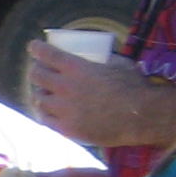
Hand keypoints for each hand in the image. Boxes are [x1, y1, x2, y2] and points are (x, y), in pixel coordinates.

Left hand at [25, 42, 175, 149]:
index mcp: (76, 68)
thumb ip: (103, 60)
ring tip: (44, 93)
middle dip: (35, 71)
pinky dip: (44, 113)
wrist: (141, 117)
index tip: (33, 47)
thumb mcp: (118, 64)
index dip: (36, 49)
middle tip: (39, 70)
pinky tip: (46, 112)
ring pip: (38, 99)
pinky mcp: (67, 129)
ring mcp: (64, 109)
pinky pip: (45, 120)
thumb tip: (99, 57)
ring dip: (40, 93)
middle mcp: (65, 87)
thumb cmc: (134, 87)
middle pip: (37, 76)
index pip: (47, 55)